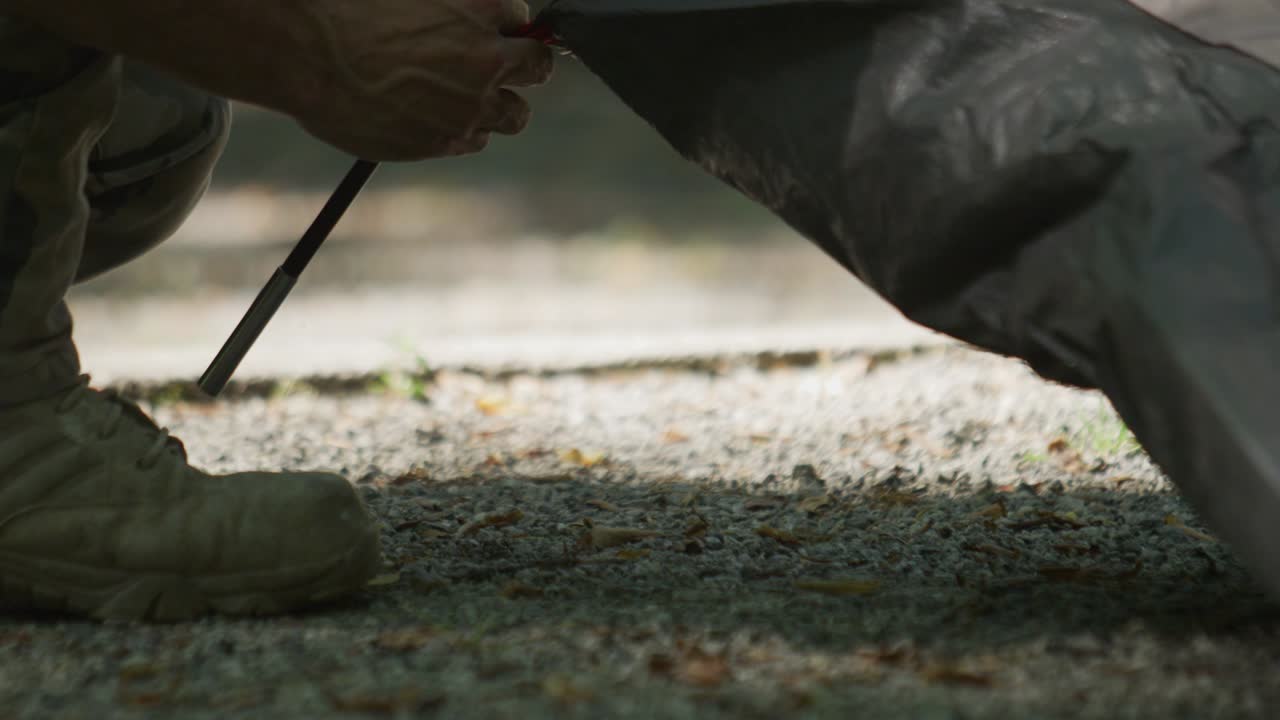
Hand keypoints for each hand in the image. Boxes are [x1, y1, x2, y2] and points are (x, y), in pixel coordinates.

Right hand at [290, 0, 553, 160]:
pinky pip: (475, 139)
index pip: (522, 19)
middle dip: (524, 66)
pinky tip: (433, 115)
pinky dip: (463, 129)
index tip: (490, 31)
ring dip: (498, 105)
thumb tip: (474, 21)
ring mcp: (471, 104)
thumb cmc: (350, 7)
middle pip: (537, 68)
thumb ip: (456, 7)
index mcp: (483, 7)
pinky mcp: (447, 139)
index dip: (505, 27)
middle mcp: (488, 58)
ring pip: (515, 114)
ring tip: (463, 96)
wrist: (307, 53)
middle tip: (499, 65)